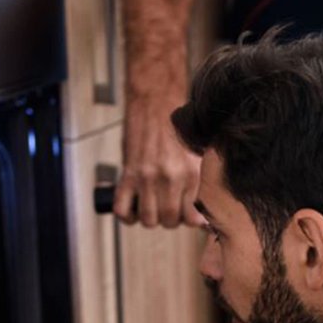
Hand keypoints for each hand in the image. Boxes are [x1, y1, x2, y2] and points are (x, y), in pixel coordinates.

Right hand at [115, 95, 204, 228]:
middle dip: (168, 219)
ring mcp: (147, 178)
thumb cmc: (178, 126)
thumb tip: (200, 215)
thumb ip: (198, 182)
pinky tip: (131, 208)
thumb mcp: (196, 154)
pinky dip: (126, 215)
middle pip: (169, 221)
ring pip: (147, 219)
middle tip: (166, 207)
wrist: (155, 100)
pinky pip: (122, 209)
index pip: (192, 219)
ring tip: (150, 206)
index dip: (187, 221)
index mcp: (191, 174)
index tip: (184, 214)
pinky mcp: (128, 174)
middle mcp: (171, 178)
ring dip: (148, 217)